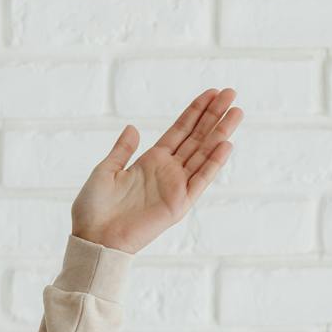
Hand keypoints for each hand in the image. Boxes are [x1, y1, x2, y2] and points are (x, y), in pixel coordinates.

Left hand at [71, 87, 242, 254]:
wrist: (94, 237)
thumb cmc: (94, 208)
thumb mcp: (105, 171)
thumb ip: (122, 150)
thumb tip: (133, 127)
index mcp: (150, 160)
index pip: (180, 131)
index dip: (196, 112)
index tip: (212, 93)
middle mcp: (167, 171)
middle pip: (197, 138)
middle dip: (214, 116)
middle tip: (232, 94)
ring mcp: (176, 186)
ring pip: (204, 154)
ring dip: (220, 133)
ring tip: (237, 112)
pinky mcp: (179, 204)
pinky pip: (200, 180)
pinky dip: (214, 163)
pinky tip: (226, 144)